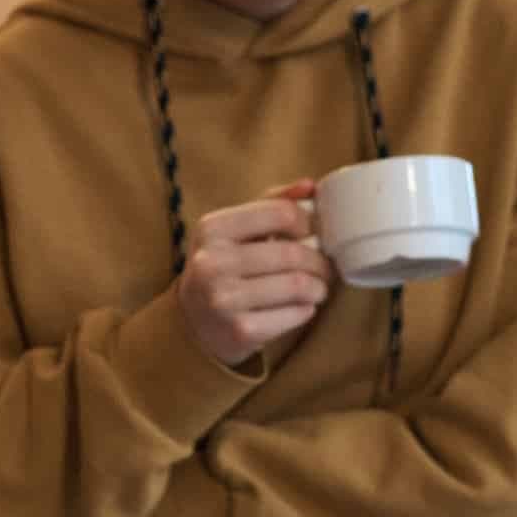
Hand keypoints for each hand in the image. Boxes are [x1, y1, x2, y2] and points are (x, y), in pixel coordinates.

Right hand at [175, 179, 335, 366]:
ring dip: (319, 287)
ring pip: (299, 284)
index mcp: (212, 229)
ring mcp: (224, 299)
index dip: (308, 222)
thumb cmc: (222, 268)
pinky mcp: (241, 330)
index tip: (312, 234)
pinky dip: (307, 310)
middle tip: (325, 268)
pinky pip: (295, 314)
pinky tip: (300, 307)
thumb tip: (311, 186)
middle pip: (293, 252)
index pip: (280, 213)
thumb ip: (271, 204)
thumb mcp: (233, 231)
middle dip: (320, 261)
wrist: (192, 324)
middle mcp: (213, 262)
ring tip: (318, 288)